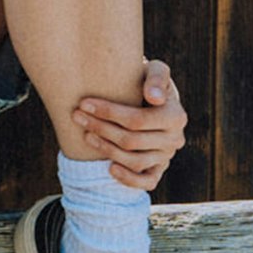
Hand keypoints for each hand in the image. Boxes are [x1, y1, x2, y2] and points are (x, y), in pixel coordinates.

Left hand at [75, 58, 187, 190]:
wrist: (149, 98)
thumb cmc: (146, 80)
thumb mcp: (154, 70)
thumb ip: (157, 77)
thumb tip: (154, 97)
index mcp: (176, 116)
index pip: (138, 120)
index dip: (109, 113)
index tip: (84, 103)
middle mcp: (174, 139)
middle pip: (132, 141)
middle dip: (100, 128)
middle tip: (77, 116)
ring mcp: (167, 156)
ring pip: (135, 161)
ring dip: (106, 150)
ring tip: (86, 135)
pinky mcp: (159, 169)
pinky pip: (148, 182)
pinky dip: (129, 179)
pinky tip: (109, 168)